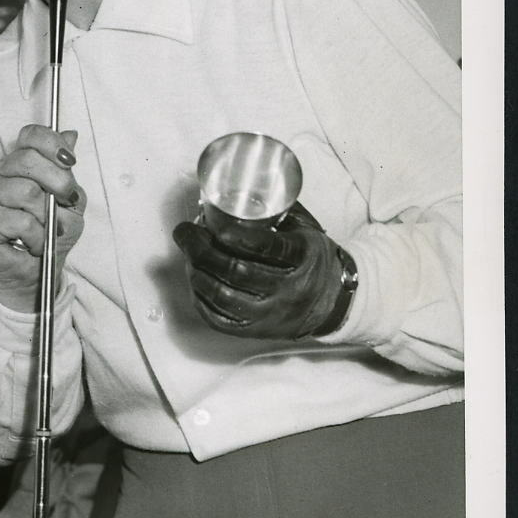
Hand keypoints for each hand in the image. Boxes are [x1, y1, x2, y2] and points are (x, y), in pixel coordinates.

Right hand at [0, 125, 85, 310]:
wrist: (36, 272)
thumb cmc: (51, 235)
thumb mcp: (71, 201)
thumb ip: (67, 171)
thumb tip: (71, 135)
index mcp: (17, 165)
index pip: (30, 136)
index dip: (53, 144)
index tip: (71, 162)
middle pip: (27, 159)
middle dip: (58, 181)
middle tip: (66, 201)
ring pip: (26, 192)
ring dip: (47, 217)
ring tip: (47, 231)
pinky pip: (21, 221)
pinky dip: (38, 236)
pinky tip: (35, 244)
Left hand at [172, 203, 346, 339]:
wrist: (331, 302)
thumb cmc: (311, 259)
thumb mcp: (306, 230)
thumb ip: (278, 209)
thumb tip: (240, 186)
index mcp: (303, 258)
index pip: (271, 248)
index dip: (242, 238)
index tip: (217, 226)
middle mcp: (287, 289)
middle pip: (237, 272)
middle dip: (203, 250)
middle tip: (185, 232)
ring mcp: (270, 314)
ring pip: (223, 297)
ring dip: (197, 272)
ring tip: (188, 254)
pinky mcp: (255, 331)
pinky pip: (218, 319)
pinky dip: (199, 298)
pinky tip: (195, 279)